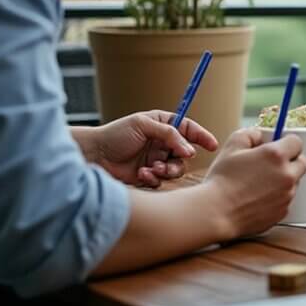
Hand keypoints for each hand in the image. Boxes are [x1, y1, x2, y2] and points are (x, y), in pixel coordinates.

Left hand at [88, 110, 217, 186]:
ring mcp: (155, 160)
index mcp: (162, 126)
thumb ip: (169, 134)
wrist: (93, 155)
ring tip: (153, 169)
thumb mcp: (143, 125)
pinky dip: (155, 178)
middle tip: (171, 162)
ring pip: (175, 169)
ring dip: (167, 170)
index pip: (188, 129)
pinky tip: (142, 175)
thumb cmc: (115, 135)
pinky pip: (161, 180)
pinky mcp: (148, 176)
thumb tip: (189, 150)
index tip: (212, 144)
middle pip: (185, 153)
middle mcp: (161, 143)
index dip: (201, 136)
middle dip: (180, 159)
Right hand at [204, 128, 305, 238]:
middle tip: (271, 164)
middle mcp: (287, 175)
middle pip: (302, 163)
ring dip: (284, 180)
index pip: (297, 142)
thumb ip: (251, 133)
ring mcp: (287, 196)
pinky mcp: (282, 212)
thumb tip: (260, 136)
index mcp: (276, 155)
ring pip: (294, 182)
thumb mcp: (232, 146)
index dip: (287, 142)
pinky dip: (277, 197)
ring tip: (260, 183)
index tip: (278, 146)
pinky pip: (286, 200)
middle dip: (290, 161)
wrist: (216, 213)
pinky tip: (259, 198)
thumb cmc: (222, 180)